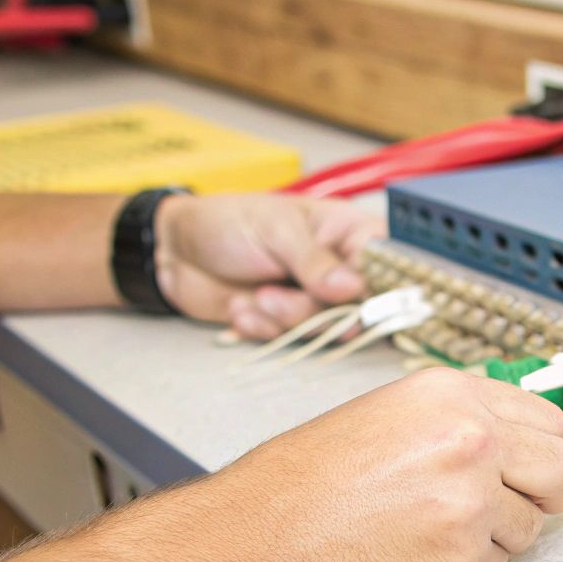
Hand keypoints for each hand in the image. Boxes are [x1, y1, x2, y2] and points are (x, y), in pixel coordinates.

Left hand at [153, 192, 383, 339]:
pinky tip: (241, 308)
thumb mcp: (274, 229)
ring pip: (327, 328)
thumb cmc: (228, 222)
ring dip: (285, 318)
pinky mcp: (289, 322)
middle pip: (361, 306)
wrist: (174, 251)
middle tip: (276, 295)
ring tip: (255, 297)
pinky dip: (264, 328)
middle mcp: (339, 267)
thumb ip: (315, 260)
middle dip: (317, 309)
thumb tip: (353, 288)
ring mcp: (315, 297)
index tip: (363, 302)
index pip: (388, 263)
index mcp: (346, 231)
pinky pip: (294, 340)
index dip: (384, 287)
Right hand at [220, 367, 562, 561]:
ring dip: (493, 537)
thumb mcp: (387, 416)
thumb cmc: (304, 484)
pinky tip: (416, 555)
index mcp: (452, 397)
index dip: (547, 451)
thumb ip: (457, 423)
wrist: (260, 538)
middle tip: (512, 506)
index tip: (543, 466)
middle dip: (545, 495)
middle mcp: (470, 442)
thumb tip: (515, 440)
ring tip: (428, 530)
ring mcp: (471, 504)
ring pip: (528, 528)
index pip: (552, 422)